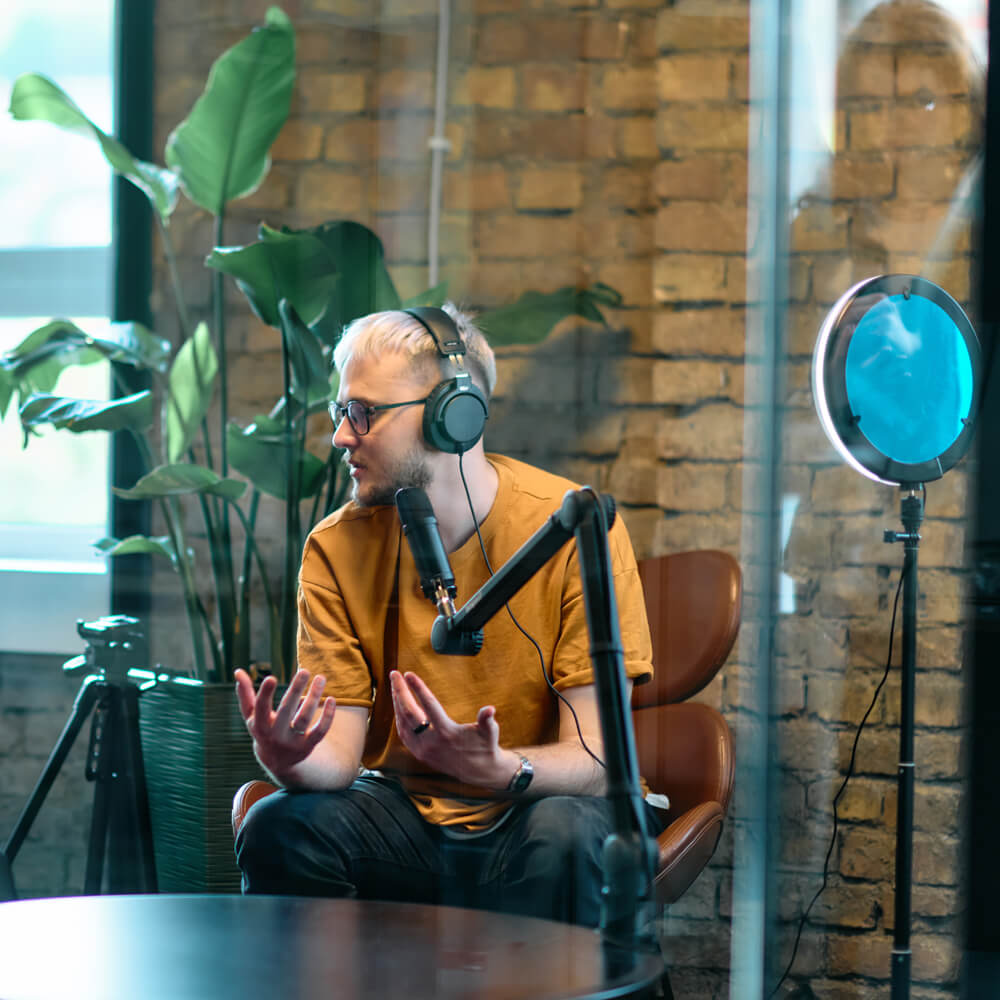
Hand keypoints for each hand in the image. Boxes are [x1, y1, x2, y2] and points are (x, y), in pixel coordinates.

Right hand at [235, 668, 335, 780]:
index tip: (271, 678)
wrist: (277, 762)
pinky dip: (327, 716)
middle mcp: (276, 734)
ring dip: (314, 697)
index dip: (265, 694)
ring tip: (320, 678)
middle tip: (304, 670)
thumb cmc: (263, 730)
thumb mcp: (251, 716)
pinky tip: (331, 699)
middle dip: (295, 690)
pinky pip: (320, 731)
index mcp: (260, 725)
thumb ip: (245, 694)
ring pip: (305, 718)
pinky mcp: (308, 746)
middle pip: (286, 711)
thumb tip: (237, 672)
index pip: (261, 709)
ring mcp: (292, 741)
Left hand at [389, 670, 517, 789]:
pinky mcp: (420, 755)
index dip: (418, 687)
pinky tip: (398, 707)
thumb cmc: (485, 746)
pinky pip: (404, 734)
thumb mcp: (489, 731)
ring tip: (395, 686)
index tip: (409, 673)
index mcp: (447, 732)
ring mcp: (423, 750)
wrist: (480, 772)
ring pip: (402, 723)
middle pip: (409, 712)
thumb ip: (487, 719)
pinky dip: (399, 719)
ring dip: (397, 704)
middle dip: (400, 692)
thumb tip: (490, 709)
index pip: (428, 704)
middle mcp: (431, 742)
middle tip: (394, 674)